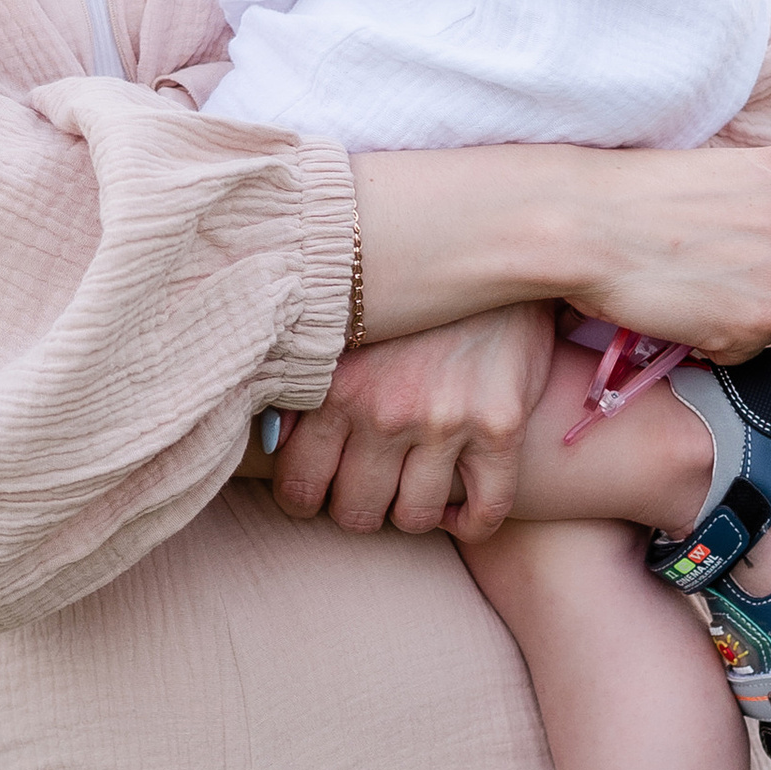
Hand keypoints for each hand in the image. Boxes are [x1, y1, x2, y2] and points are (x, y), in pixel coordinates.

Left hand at [265, 303, 557, 541]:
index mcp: (335, 387)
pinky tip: (458, 507)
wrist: (487, 246)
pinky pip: (486, 508)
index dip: (305, 499)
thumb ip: (303, 385)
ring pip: (414, 518)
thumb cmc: (405, 300)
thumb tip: (270, 443)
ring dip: (410, 513)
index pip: (299, 485)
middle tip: (367, 486)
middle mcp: (385, 410)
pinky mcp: (500, 425)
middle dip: (358, 508)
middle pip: (356, 512)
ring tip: (410, 488)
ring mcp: (445, 421)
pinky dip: (470, 523)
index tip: (319, 489)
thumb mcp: (341, 331)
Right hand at [563, 145, 770, 362]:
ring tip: (686, 293)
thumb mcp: (716, 174)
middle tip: (709, 283)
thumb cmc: (629, 194)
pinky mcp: (759, 321)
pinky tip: (677, 315)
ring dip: (742, 316)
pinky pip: (749, 351)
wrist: (583, 222)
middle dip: (769, 289)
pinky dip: (716, 345)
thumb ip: (762, 204)